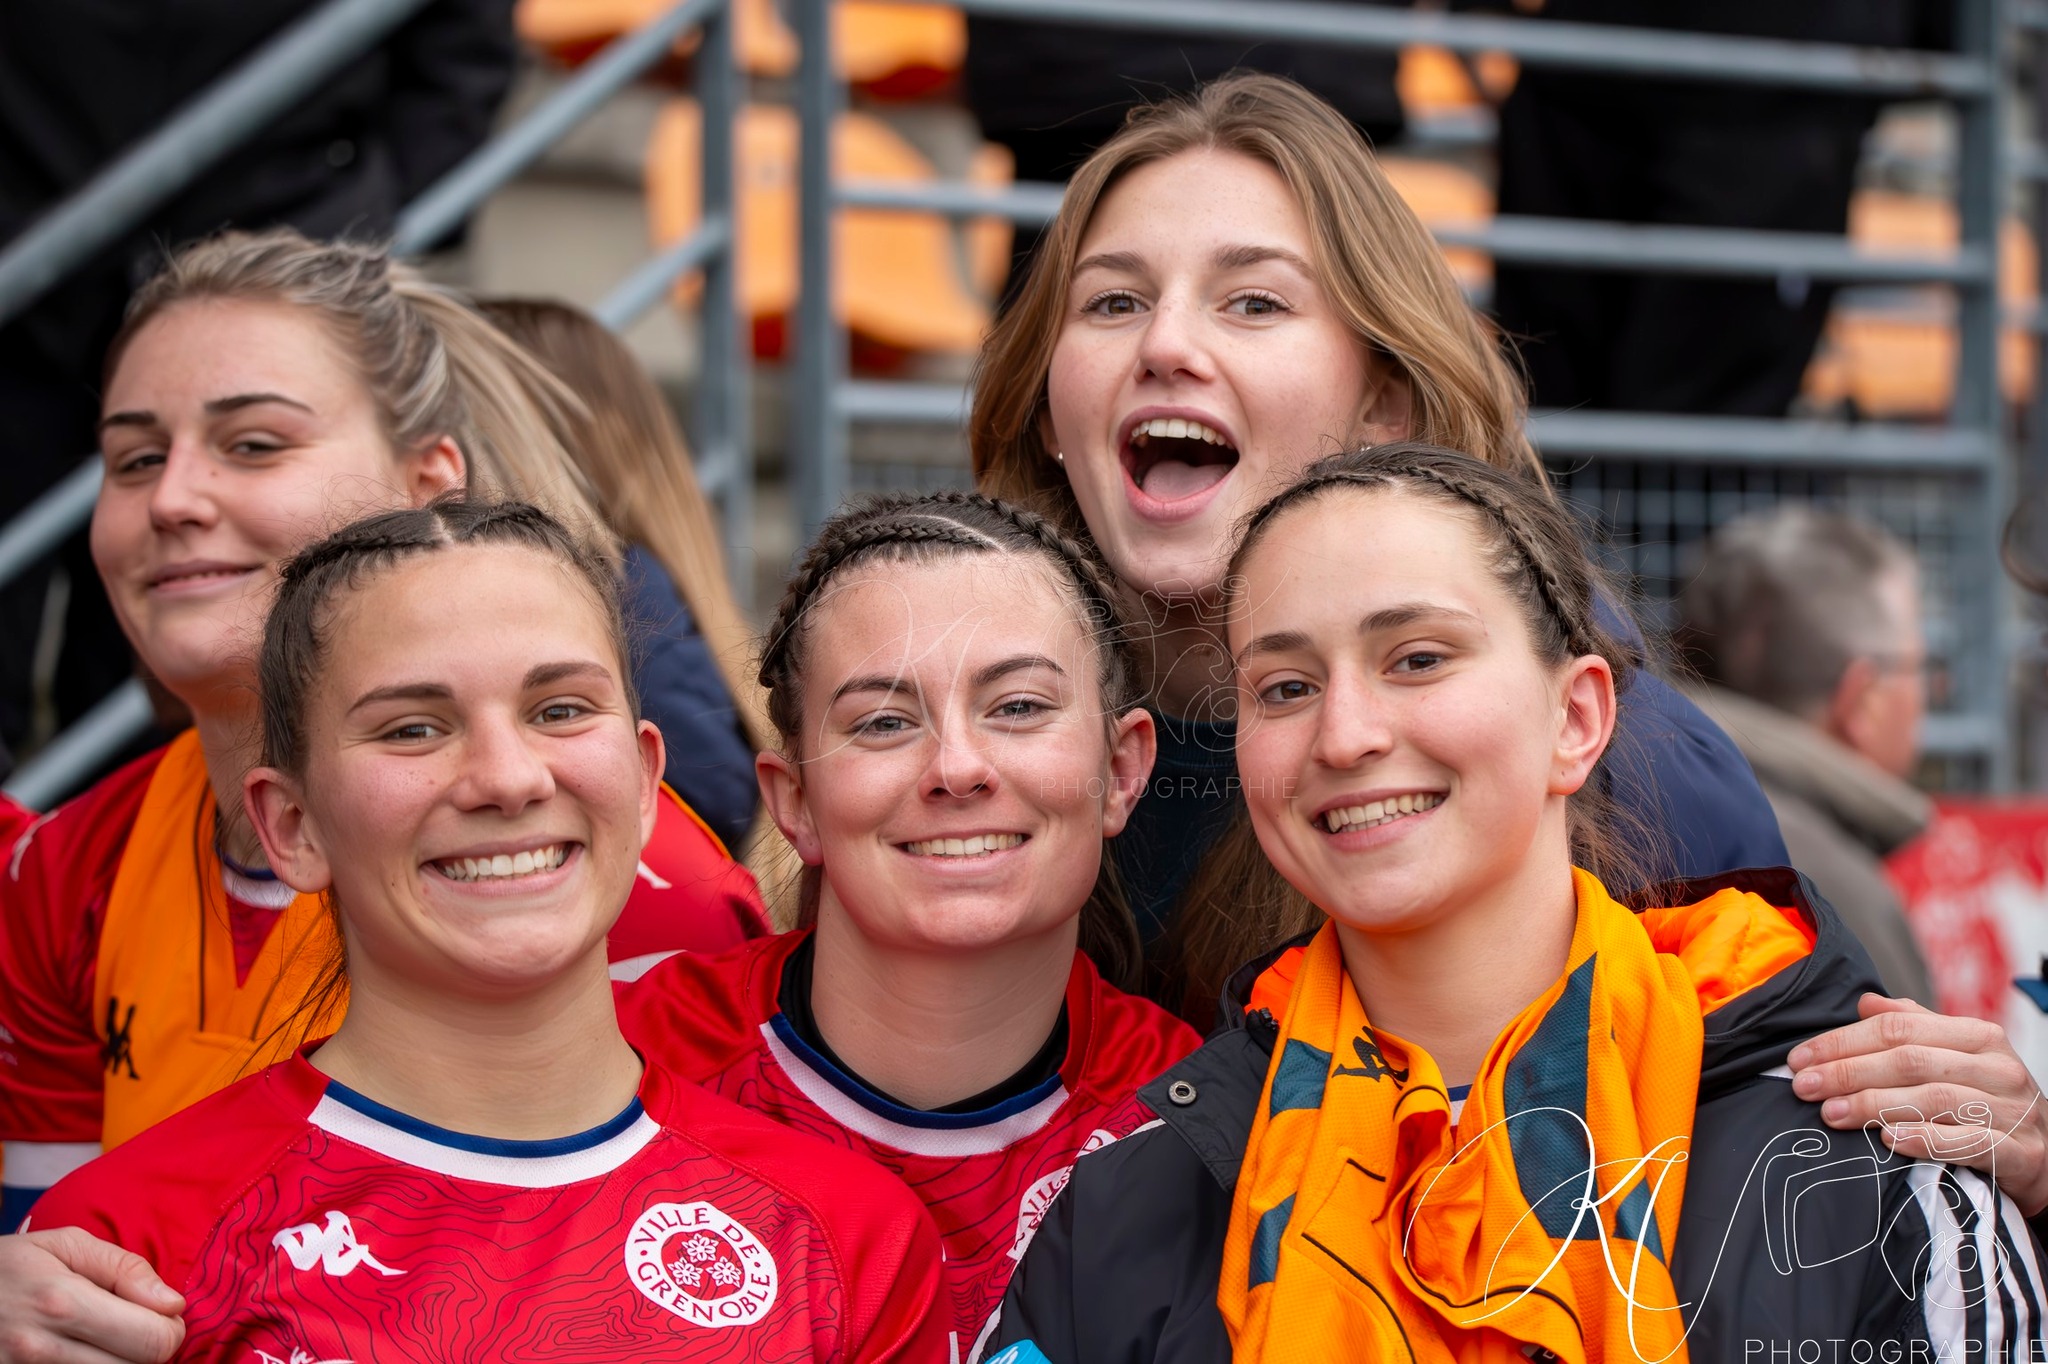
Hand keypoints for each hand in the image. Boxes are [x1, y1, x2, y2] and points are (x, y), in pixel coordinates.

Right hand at [0, 1228, 182, 1363]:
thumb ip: (125, 1268)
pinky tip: (85, 1354)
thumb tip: (172, 1303)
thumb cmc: (9, 1267)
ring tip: (106, 1340)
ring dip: (120, 1362)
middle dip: (150, 1349)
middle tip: (136, 1329)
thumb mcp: (65, 1244)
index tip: (161, 1314)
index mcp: (62, 1303)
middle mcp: (40, 1349)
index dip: (171, 1328)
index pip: (153, 1341)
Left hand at [1788, 992, 2047, 1215]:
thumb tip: (1865, 1002)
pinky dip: (1926, 1140)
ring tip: (1832, 1114)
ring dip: (1875, 1105)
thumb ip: (1914, 1029)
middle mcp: (1998, 1067)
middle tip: (1804, 1087)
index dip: (1843, 1041)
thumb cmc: (1988, 1106)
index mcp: (1976, 1036)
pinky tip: (1889, 1140)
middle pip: (1910, 1060)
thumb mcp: (1956, 1060)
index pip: (1898, 1027)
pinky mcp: (2023, 1153)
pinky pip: (1970, 1143)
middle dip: (1848, 1071)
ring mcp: (2014, 1110)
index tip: (1800, 1059)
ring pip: (1936, 1098)